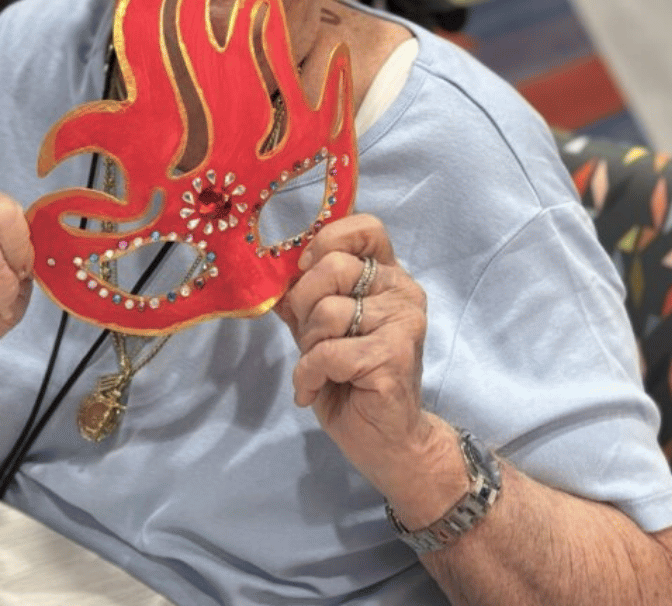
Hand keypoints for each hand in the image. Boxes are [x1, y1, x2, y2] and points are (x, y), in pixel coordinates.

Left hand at [275, 213, 435, 493]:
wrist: (389, 443)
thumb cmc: (352, 382)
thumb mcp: (319, 331)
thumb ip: (303, 297)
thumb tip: (268, 269)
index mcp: (387, 276)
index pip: (366, 227)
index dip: (327, 241)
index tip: (307, 270)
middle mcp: (403, 290)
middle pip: (333, 266)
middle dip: (304, 304)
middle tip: (309, 336)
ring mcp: (403, 322)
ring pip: (328, 310)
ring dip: (309, 345)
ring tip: (320, 368)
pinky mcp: (394, 355)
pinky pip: (327, 352)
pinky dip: (308, 375)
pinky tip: (313, 390)